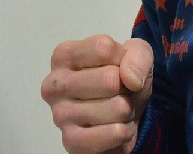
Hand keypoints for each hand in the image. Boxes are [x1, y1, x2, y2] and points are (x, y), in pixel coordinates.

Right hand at [41, 34, 153, 153]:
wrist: (123, 115)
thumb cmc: (121, 78)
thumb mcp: (136, 54)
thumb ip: (138, 55)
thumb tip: (131, 79)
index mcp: (64, 56)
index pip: (103, 48)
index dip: (123, 58)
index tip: (119, 65)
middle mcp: (54, 85)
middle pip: (109, 79)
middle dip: (126, 87)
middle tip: (118, 91)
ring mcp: (60, 116)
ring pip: (117, 107)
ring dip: (127, 110)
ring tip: (116, 108)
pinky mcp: (71, 143)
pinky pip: (114, 134)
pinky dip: (124, 131)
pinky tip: (115, 127)